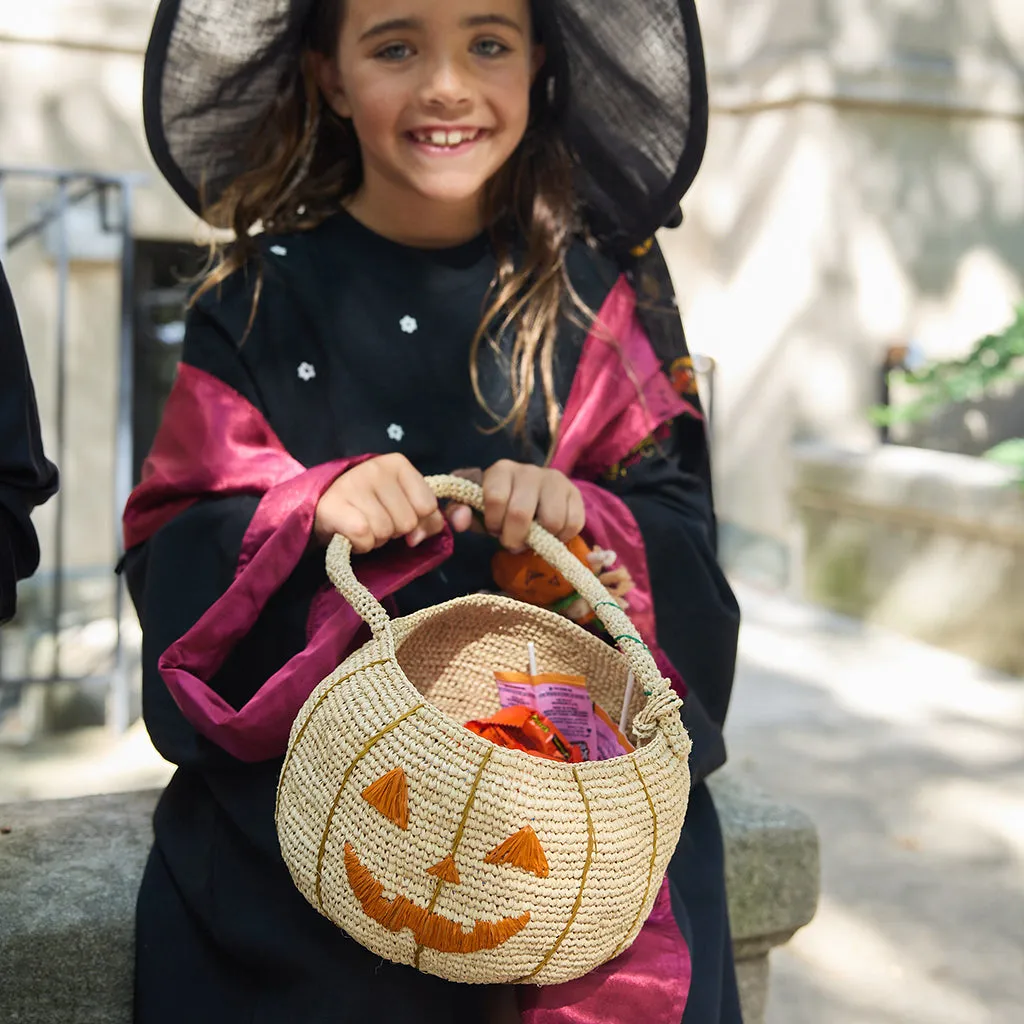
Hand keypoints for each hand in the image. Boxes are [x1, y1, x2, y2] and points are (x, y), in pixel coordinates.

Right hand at [314, 454, 443, 552]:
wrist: (324, 505)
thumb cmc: (371, 505)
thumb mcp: (404, 504)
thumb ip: (427, 519)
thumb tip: (417, 538)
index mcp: (397, 463)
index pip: (427, 506)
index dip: (417, 519)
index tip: (398, 514)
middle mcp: (375, 468)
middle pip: (407, 522)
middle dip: (394, 530)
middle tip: (376, 520)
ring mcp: (352, 484)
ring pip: (385, 532)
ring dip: (376, 539)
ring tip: (363, 526)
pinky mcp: (333, 506)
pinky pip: (364, 537)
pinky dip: (361, 545)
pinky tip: (351, 535)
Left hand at [448, 461, 584, 552]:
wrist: (533, 498)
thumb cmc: (500, 507)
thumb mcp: (476, 509)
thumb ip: (459, 512)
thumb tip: (459, 521)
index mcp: (501, 470)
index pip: (495, 498)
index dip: (494, 522)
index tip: (494, 529)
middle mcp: (529, 470)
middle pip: (520, 513)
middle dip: (514, 537)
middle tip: (513, 541)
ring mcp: (555, 480)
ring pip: (551, 521)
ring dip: (540, 539)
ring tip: (533, 536)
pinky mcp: (575, 493)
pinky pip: (572, 524)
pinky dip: (561, 537)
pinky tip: (551, 533)